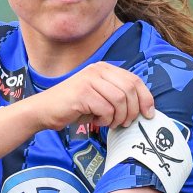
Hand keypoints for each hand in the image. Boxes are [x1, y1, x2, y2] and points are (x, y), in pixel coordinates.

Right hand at [28, 63, 154, 130]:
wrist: (44, 110)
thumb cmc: (74, 107)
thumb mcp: (99, 97)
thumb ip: (118, 96)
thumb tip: (143, 108)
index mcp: (104, 68)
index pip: (135, 80)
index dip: (146, 98)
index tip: (148, 114)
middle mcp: (98, 70)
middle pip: (130, 90)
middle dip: (132, 111)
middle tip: (124, 123)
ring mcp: (90, 80)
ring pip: (120, 100)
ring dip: (118, 117)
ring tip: (108, 123)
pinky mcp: (83, 93)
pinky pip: (106, 109)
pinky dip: (105, 120)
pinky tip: (96, 121)